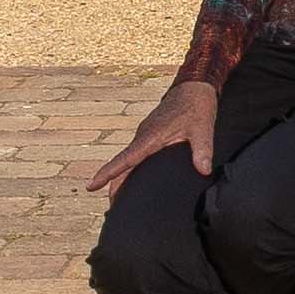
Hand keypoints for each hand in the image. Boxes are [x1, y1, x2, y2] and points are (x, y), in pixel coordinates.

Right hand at [88, 81, 222, 195]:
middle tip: (110, 207)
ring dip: (121, 177)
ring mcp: (145, 135)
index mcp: (150, 137)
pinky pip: (135, 154)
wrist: (194, 86)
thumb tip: (203, 170)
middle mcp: (143, 137)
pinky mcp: (151, 134)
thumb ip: (202, 150)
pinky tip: (136, 177)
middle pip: (122, 165)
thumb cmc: (197, 105)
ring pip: (128, 160)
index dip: (107, 174)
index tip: (91, 186)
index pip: (124, 160)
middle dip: (112, 184)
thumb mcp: (203, 128)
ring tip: (120, 198)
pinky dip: (130, 167)